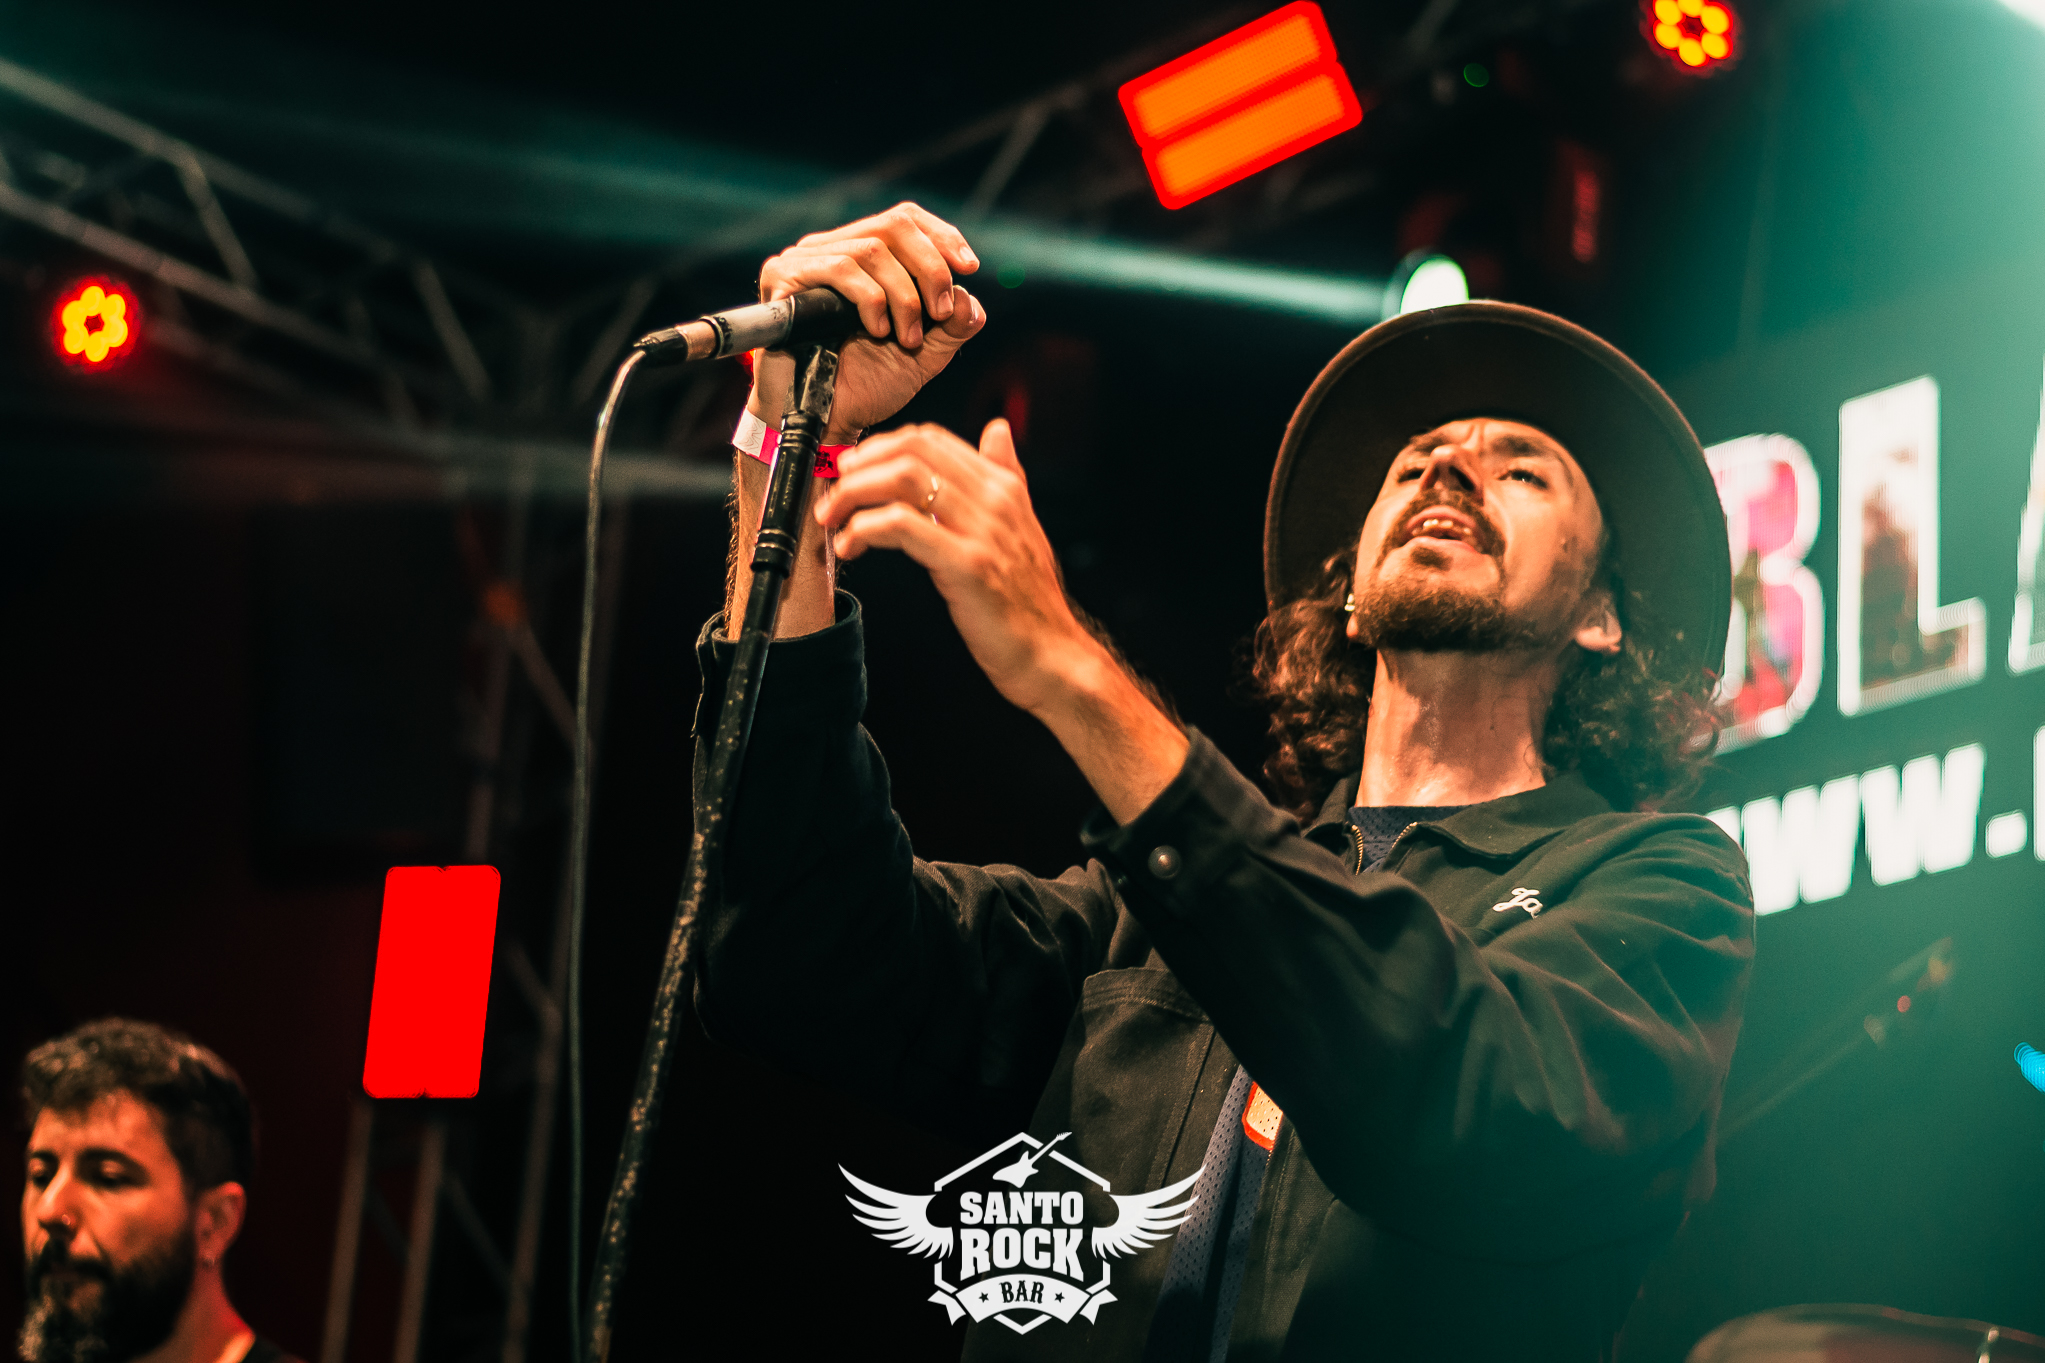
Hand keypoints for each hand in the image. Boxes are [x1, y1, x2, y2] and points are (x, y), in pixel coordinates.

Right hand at [752, 203, 984, 442]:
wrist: (827, 420)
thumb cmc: (867, 387)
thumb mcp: (925, 353)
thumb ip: (953, 324)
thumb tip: (970, 297)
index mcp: (863, 259)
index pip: (904, 220)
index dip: (941, 237)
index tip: (970, 269)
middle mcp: (832, 250)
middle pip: (893, 225)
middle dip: (930, 268)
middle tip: (941, 312)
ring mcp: (805, 260)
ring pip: (872, 249)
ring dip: (903, 295)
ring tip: (908, 337)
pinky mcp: (783, 276)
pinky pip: (839, 268)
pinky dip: (870, 299)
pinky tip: (877, 331)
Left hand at [818, 419, 1089, 715]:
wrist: (1054, 655)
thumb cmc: (1029, 602)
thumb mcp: (1022, 527)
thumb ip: (1007, 476)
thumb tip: (997, 431)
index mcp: (1004, 487)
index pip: (931, 439)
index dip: (882, 447)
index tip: (855, 471)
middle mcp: (995, 499)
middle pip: (913, 449)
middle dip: (861, 464)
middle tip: (835, 490)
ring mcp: (982, 530)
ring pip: (903, 479)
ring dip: (855, 493)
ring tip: (833, 517)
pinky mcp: (967, 564)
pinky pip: (903, 526)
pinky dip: (865, 529)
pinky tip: (852, 545)